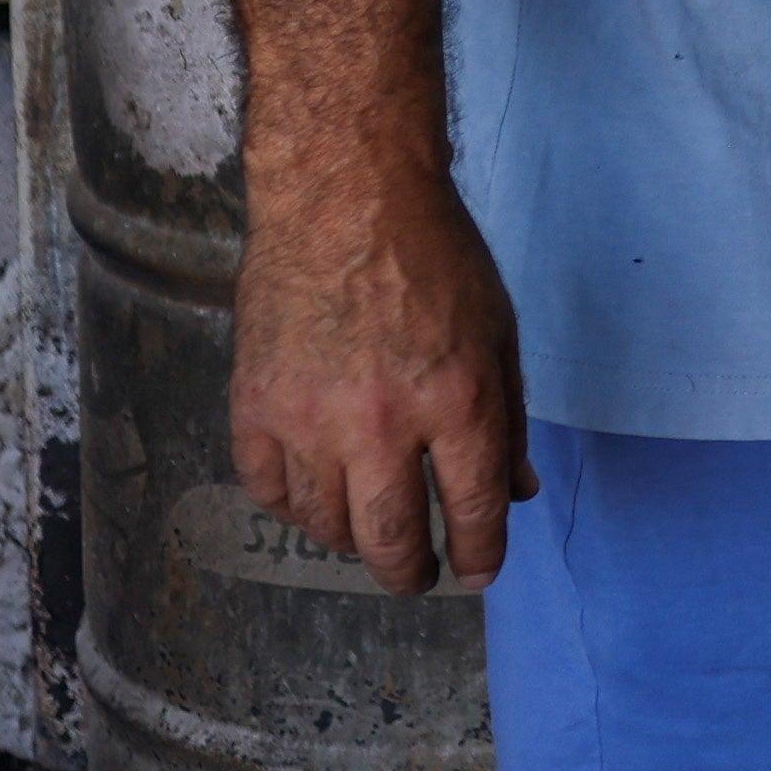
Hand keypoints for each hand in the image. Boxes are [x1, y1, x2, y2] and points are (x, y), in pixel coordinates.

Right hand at [227, 161, 531, 590]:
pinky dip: (295, 506)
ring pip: (326, 525)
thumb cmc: (434, 255)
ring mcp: (308, 418)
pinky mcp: (254, 405)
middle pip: (390, 540)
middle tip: (417, 575)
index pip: (473, 511)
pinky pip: (268, 490)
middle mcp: (380, 422)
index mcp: (456, 400)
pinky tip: (316, 497)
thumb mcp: (498, 331)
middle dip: (410, 572)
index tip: (477, 570)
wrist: (343, 195)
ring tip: (369, 530)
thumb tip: (516, 493)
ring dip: (352, 540)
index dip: (480, 555)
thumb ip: (507, 419)